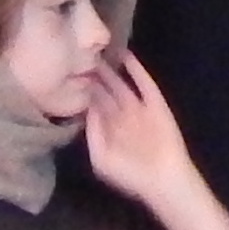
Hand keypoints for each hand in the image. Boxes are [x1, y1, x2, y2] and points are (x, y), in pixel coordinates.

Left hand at [82, 53, 228, 229]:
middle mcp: (120, 115)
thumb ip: (92, 134)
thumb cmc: (130, 175)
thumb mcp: (101, 159)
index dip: (79, 88)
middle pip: (103, 90)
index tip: (66, 70)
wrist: (163, 180)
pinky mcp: (156, 106)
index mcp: (106, 129)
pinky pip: (145, 85)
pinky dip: (137, 71)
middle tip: (79, 52)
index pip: (90, 103)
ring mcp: (138, 109)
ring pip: (121, 84)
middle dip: (92, 74)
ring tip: (99, 50)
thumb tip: (86, 109)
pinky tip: (127, 56)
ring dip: (112, 69)